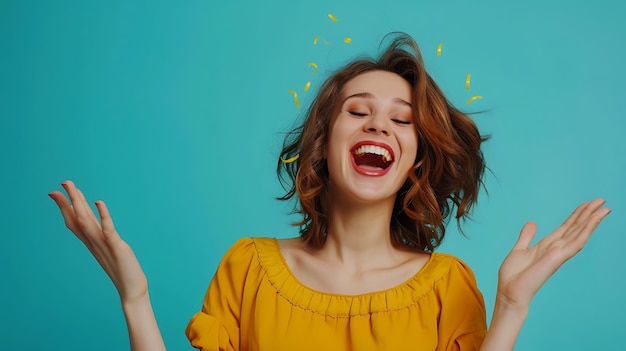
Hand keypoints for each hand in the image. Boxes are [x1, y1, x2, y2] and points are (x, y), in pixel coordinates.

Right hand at [49, 180, 147, 302]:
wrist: (131, 289)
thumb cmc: (122, 270)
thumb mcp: (109, 250)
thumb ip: (102, 238)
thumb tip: (99, 229)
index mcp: (91, 243)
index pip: (73, 222)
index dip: (64, 207)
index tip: (55, 192)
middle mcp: (94, 243)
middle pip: (78, 218)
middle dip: (70, 200)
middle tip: (63, 182)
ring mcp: (104, 245)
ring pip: (87, 222)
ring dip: (79, 203)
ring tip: (73, 188)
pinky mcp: (117, 247)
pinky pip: (108, 230)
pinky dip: (103, 216)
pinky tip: (99, 202)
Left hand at [496, 199, 610, 308]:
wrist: (510, 292)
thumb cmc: (514, 276)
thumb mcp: (519, 250)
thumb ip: (527, 236)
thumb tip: (532, 223)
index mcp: (547, 245)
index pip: (566, 227)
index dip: (576, 215)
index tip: (586, 204)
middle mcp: (556, 248)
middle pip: (575, 227)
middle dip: (588, 214)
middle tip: (601, 200)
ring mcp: (558, 253)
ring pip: (579, 233)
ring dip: (591, 220)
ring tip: (604, 208)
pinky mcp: (557, 258)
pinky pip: (575, 242)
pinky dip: (585, 231)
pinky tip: (594, 221)